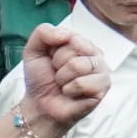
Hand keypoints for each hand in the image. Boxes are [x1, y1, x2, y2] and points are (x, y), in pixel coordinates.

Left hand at [12, 22, 110, 137]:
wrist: (40, 105)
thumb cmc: (40, 78)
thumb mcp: (33, 51)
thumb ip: (43, 32)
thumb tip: (66, 34)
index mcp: (80, 43)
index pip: (68, 35)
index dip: (53, 50)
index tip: (51, 59)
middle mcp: (94, 54)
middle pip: (74, 48)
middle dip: (57, 63)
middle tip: (57, 74)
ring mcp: (101, 70)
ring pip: (78, 65)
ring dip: (62, 77)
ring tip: (63, 83)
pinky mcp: (103, 87)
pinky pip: (83, 83)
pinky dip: (69, 89)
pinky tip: (71, 93)